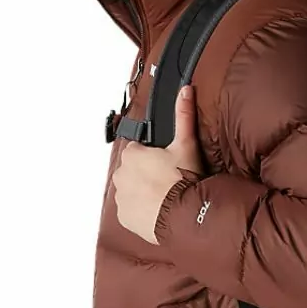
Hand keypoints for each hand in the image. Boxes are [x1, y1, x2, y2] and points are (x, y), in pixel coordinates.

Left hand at [112, 84, 205, 243]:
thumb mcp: (186, 144)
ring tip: (164, 196)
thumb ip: (183, 115)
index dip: (154, 157)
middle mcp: (120, 174)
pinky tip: (158, 209)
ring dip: (143, 192)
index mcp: (132, 155)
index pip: (138, 151)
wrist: (181, 215)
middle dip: (146, 174)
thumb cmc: (182, 179)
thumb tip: (185, 90)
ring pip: (131, 190)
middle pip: (133, 171)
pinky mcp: (124, 216)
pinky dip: (141, 210)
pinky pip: (131, 210)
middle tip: (168, 180)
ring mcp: (121, 197)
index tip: (167, 164)